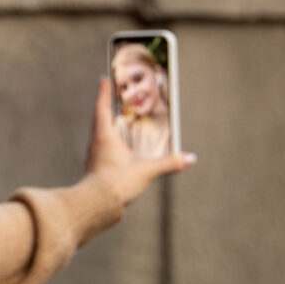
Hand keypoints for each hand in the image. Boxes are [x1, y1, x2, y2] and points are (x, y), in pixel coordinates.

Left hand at [86, 77, 195, 205]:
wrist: (96, 204)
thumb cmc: (117, 183)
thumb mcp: (146, 171)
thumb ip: (169, 163)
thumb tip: (189, 158)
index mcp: (105, 136)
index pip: (102, 108)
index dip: (104, 93)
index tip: (103, 79)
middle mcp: (96, 142)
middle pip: (100, 118)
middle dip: (106, 106)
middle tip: (113, 95)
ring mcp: (94, 154)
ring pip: (99, 133)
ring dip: (107, 123)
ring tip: (117, 118)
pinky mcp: (95, 166)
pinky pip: (101, 146)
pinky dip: (109, 139)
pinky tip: (117, 146)